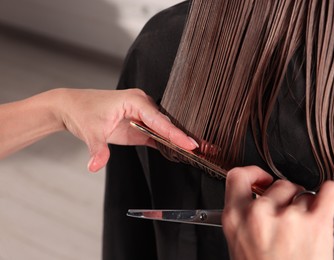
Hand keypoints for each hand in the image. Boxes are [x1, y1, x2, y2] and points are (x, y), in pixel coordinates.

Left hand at [56, 88, 197, 171]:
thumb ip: (97, 149)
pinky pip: (158, 135)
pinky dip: (168, 144)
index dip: (175, 133)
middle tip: (204, 148)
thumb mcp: (90, 131)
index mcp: (135, 100)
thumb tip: (96, 165)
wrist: (72, 108)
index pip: (159, 119)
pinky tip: (179, 152)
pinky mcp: (139, 127)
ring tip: (198, 151)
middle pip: (167, 123)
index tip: (191, 143)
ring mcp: (142, 116)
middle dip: (184, 136)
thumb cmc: (82, 110)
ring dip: (178, 140)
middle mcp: (142, 106)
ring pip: (165, 129)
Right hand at [222, 166, 333, 259]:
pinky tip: (324, 202)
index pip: (238, 177)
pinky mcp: (316, 224)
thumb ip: (246, 217)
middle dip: (286, 198)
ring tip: (304, 230)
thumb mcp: (240, 245)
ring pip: (303, 192)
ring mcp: (288, 218)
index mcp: (235, 218)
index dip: (253, 174)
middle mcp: (259, 214)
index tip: (262, 180)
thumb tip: (259, 196)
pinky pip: (327, 191)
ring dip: (306, 207)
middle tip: (288, 219)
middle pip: (278, 185)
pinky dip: (329, 193)